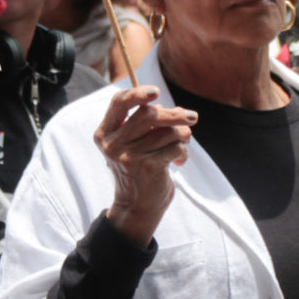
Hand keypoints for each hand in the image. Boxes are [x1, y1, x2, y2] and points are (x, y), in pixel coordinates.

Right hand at [95, 85, 194, 247]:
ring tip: (183, 145)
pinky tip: (179, 161)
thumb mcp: (133, 144)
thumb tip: (175, 109)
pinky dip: (183, 152)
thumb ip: (147, 123)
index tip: (156, 91)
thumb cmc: (137, 169)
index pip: (118, 103)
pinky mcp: (147, 167)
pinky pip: (175, 147)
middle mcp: (113, 144)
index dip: (137, 93)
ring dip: (183, 136)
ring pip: (167, 131)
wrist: (136, 206)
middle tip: (192, 118)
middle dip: (175, 115)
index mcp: (105, 133)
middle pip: (149, 115)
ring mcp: (129, 156)